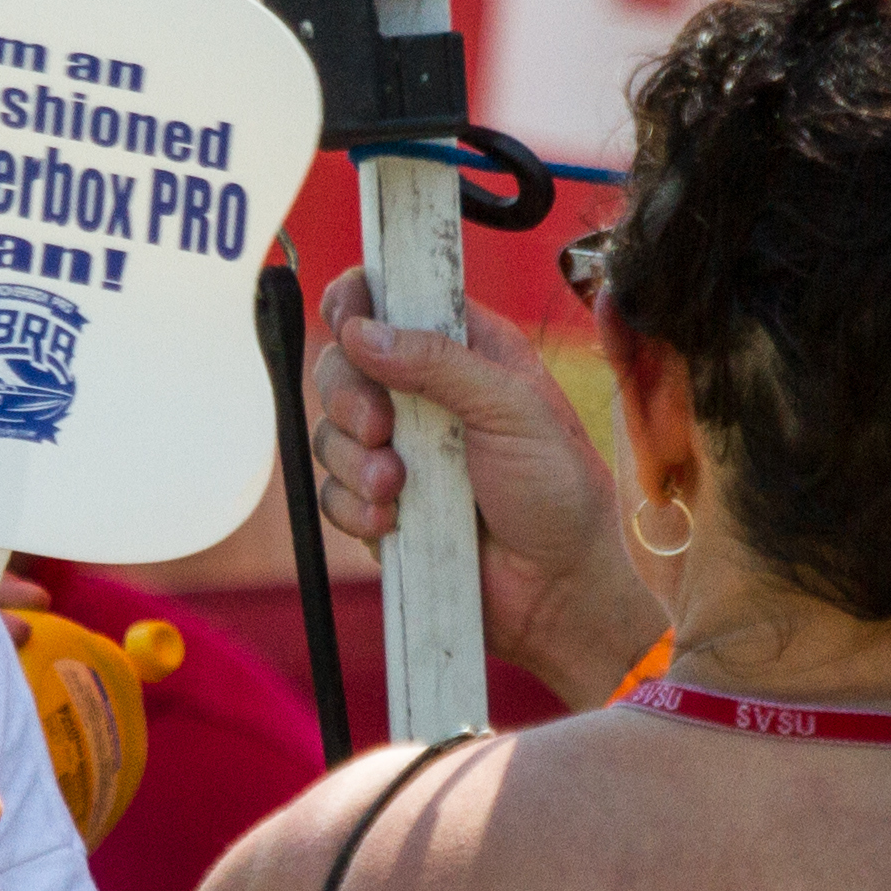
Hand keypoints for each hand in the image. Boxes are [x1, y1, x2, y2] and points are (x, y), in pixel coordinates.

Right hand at [309, 266, 662, 706]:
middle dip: (349, 395)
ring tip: (400, 488)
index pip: (394, 302)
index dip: (360, 300)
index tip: (347, 318)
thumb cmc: (559, 490)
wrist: (559, 589)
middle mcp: (425, 395)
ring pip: (330, 431)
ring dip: (355, 460)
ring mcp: (398, 451)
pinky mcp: (380, 506)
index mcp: (465, 351)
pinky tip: (393, 521)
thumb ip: (439, 361)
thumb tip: (360, 330)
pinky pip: (333, 493)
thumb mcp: (513, 408)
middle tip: (380, 427)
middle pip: (343, 364)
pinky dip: (354, 506)